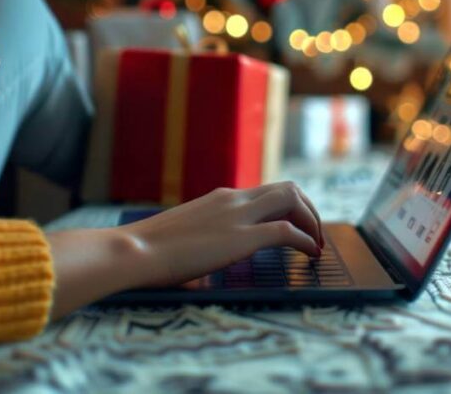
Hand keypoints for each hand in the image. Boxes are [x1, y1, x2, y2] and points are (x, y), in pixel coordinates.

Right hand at [45, 182, 323, 316]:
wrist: (133, 251)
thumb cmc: (147, 251)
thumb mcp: (182, 237)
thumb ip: (201, 240)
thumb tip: (202, 262)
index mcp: (219, 198)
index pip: (265, 191)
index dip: (288, 206)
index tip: (297, 224)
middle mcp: (233, 199)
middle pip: (287, 188)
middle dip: (309, 209)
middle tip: (316, 232)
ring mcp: (238, 216)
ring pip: (292, 200)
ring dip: (312, 220)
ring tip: (317, 243)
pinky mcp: (242, 237)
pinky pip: (287, 232)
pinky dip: (305, 241)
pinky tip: (310, 255)